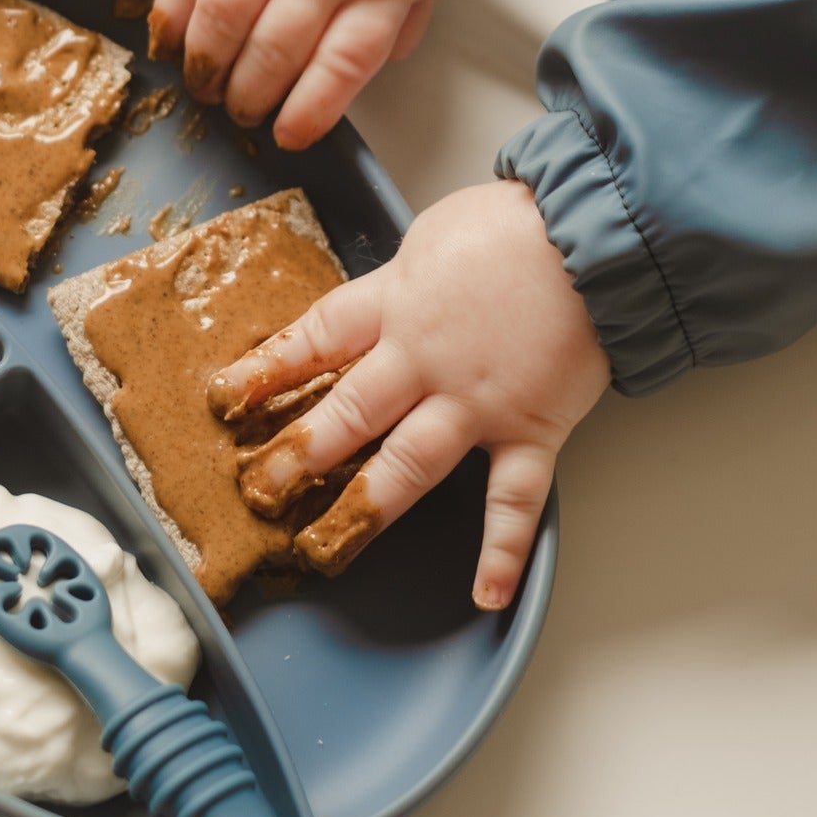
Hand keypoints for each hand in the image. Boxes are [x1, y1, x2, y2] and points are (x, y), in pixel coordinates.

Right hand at [148, 0, 458, 148]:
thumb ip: (403, 23)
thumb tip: (364, 75)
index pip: (341, 66)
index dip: (309, 111)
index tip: (288, 136)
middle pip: (275, 51)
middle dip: (251, 96)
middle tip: (241, 112)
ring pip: (224, 19)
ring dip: (208, 66)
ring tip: (205, 86)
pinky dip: (172, 16)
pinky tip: (171, 43)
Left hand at [209, 181, 611, 606]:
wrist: (589, 232)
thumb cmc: (516, 223)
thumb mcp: (432, 235)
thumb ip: (404, 278)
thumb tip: (388, 294)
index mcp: (394, 304)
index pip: (316, 341)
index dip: (268, 371)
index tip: (227, 398)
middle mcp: (422, 361)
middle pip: (346, 412)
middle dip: (297, 454)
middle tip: (258, 489)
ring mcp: (474, 403)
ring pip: (406, 464)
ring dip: (363, 509)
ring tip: (322, 548)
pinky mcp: (530, 430)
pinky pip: (513, 500)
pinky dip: (503, 551)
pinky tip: (485, 593)